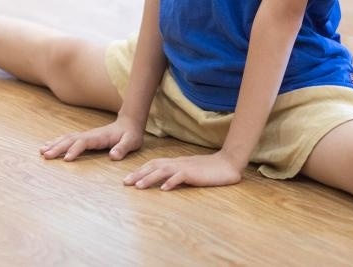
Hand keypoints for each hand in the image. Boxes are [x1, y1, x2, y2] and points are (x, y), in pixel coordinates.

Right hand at [40, 117, 145, 161]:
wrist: (129, 124)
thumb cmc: (130, 135)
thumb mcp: (131, 142)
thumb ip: (123, 148)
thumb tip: (113, 156)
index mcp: (99, 137)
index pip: (83, 142)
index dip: (75, 150)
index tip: (66, 159)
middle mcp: (89, 135)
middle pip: (70, 140)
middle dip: (57, 147)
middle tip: (45, 156)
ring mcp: (86, 135)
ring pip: (66, 138)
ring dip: (54, 144)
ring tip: (42, 151)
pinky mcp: (84, 138)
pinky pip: (68, 139)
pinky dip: (57, 142)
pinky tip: (49, 146)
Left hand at [124, 152, 244, 190]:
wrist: (227, 164)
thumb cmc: (209, 170)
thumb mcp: (189, 172)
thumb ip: (177, 175)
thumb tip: (163, 183)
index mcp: (175, 163)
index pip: (154, 164)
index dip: (140, 171)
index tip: (128, 179)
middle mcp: (177, 163)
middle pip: (154, 166)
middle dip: (138, 174)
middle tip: (125, 183)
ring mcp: (186, 167)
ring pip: (163, 171)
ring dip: (150, 178)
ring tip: (139, 186)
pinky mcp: (195, 173)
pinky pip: (181, 177)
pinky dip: (172, 182)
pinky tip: (164, 189)